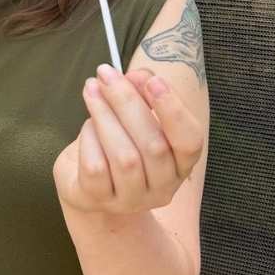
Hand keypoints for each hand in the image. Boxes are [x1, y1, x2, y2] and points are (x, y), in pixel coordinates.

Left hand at [54, 65, 205, 215]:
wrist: (85, 183)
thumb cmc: (117, 142)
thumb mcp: (132, 115)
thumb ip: (141, 92)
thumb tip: (136, 77)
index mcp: (181, 164)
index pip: (190, 141)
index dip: (174, 111)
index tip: (153, 81)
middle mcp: (163, 187)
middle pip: (154, 146)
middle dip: (127, 103)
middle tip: (105, 74)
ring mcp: (131, 199)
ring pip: (125, 158)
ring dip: (104, 117)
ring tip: (91, 91)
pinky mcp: (98, 200)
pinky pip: (96, 168)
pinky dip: (89, 140)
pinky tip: (86, 126)